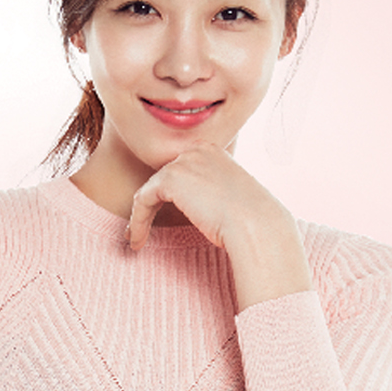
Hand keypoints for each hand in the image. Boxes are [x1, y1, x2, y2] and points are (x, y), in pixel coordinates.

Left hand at [124, 140, 309, 307]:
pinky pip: (143, 199)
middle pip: (163, 177)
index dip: (167, 196)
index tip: (160, 218)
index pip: (181, 171)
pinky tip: (137, 240)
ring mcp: (184, 161)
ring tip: (136, 239)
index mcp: (213, 152)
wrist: (256, 224)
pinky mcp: (172, 178)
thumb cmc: (252, 222)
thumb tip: (205, 211)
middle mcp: (197, 150)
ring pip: (151, 189)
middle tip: (140, 228)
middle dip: (149, 203)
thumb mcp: (232, 201)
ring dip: (140, 216)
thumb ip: (214, 197)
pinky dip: (137, 220)